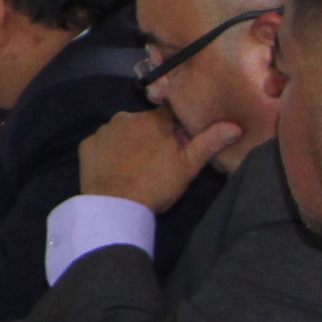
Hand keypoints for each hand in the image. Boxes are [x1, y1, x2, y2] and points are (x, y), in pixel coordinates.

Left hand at [80, 104, 243, 211]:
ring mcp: (103, 131)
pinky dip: (108, 153)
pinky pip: (102, 145)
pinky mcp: (86, 146)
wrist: (115, 206)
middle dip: (151, 136)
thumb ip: (210, 142)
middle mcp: (125, 117)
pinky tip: (115, 170)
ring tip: (134, 168)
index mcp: (153, 119)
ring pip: (122, 132)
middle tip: (156, 162)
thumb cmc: (156, 185)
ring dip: (129, 143)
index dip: (174, 129)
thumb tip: (235, 126)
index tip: (177, 144)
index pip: (169, 114)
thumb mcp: (188, 165)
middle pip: (144, 123)